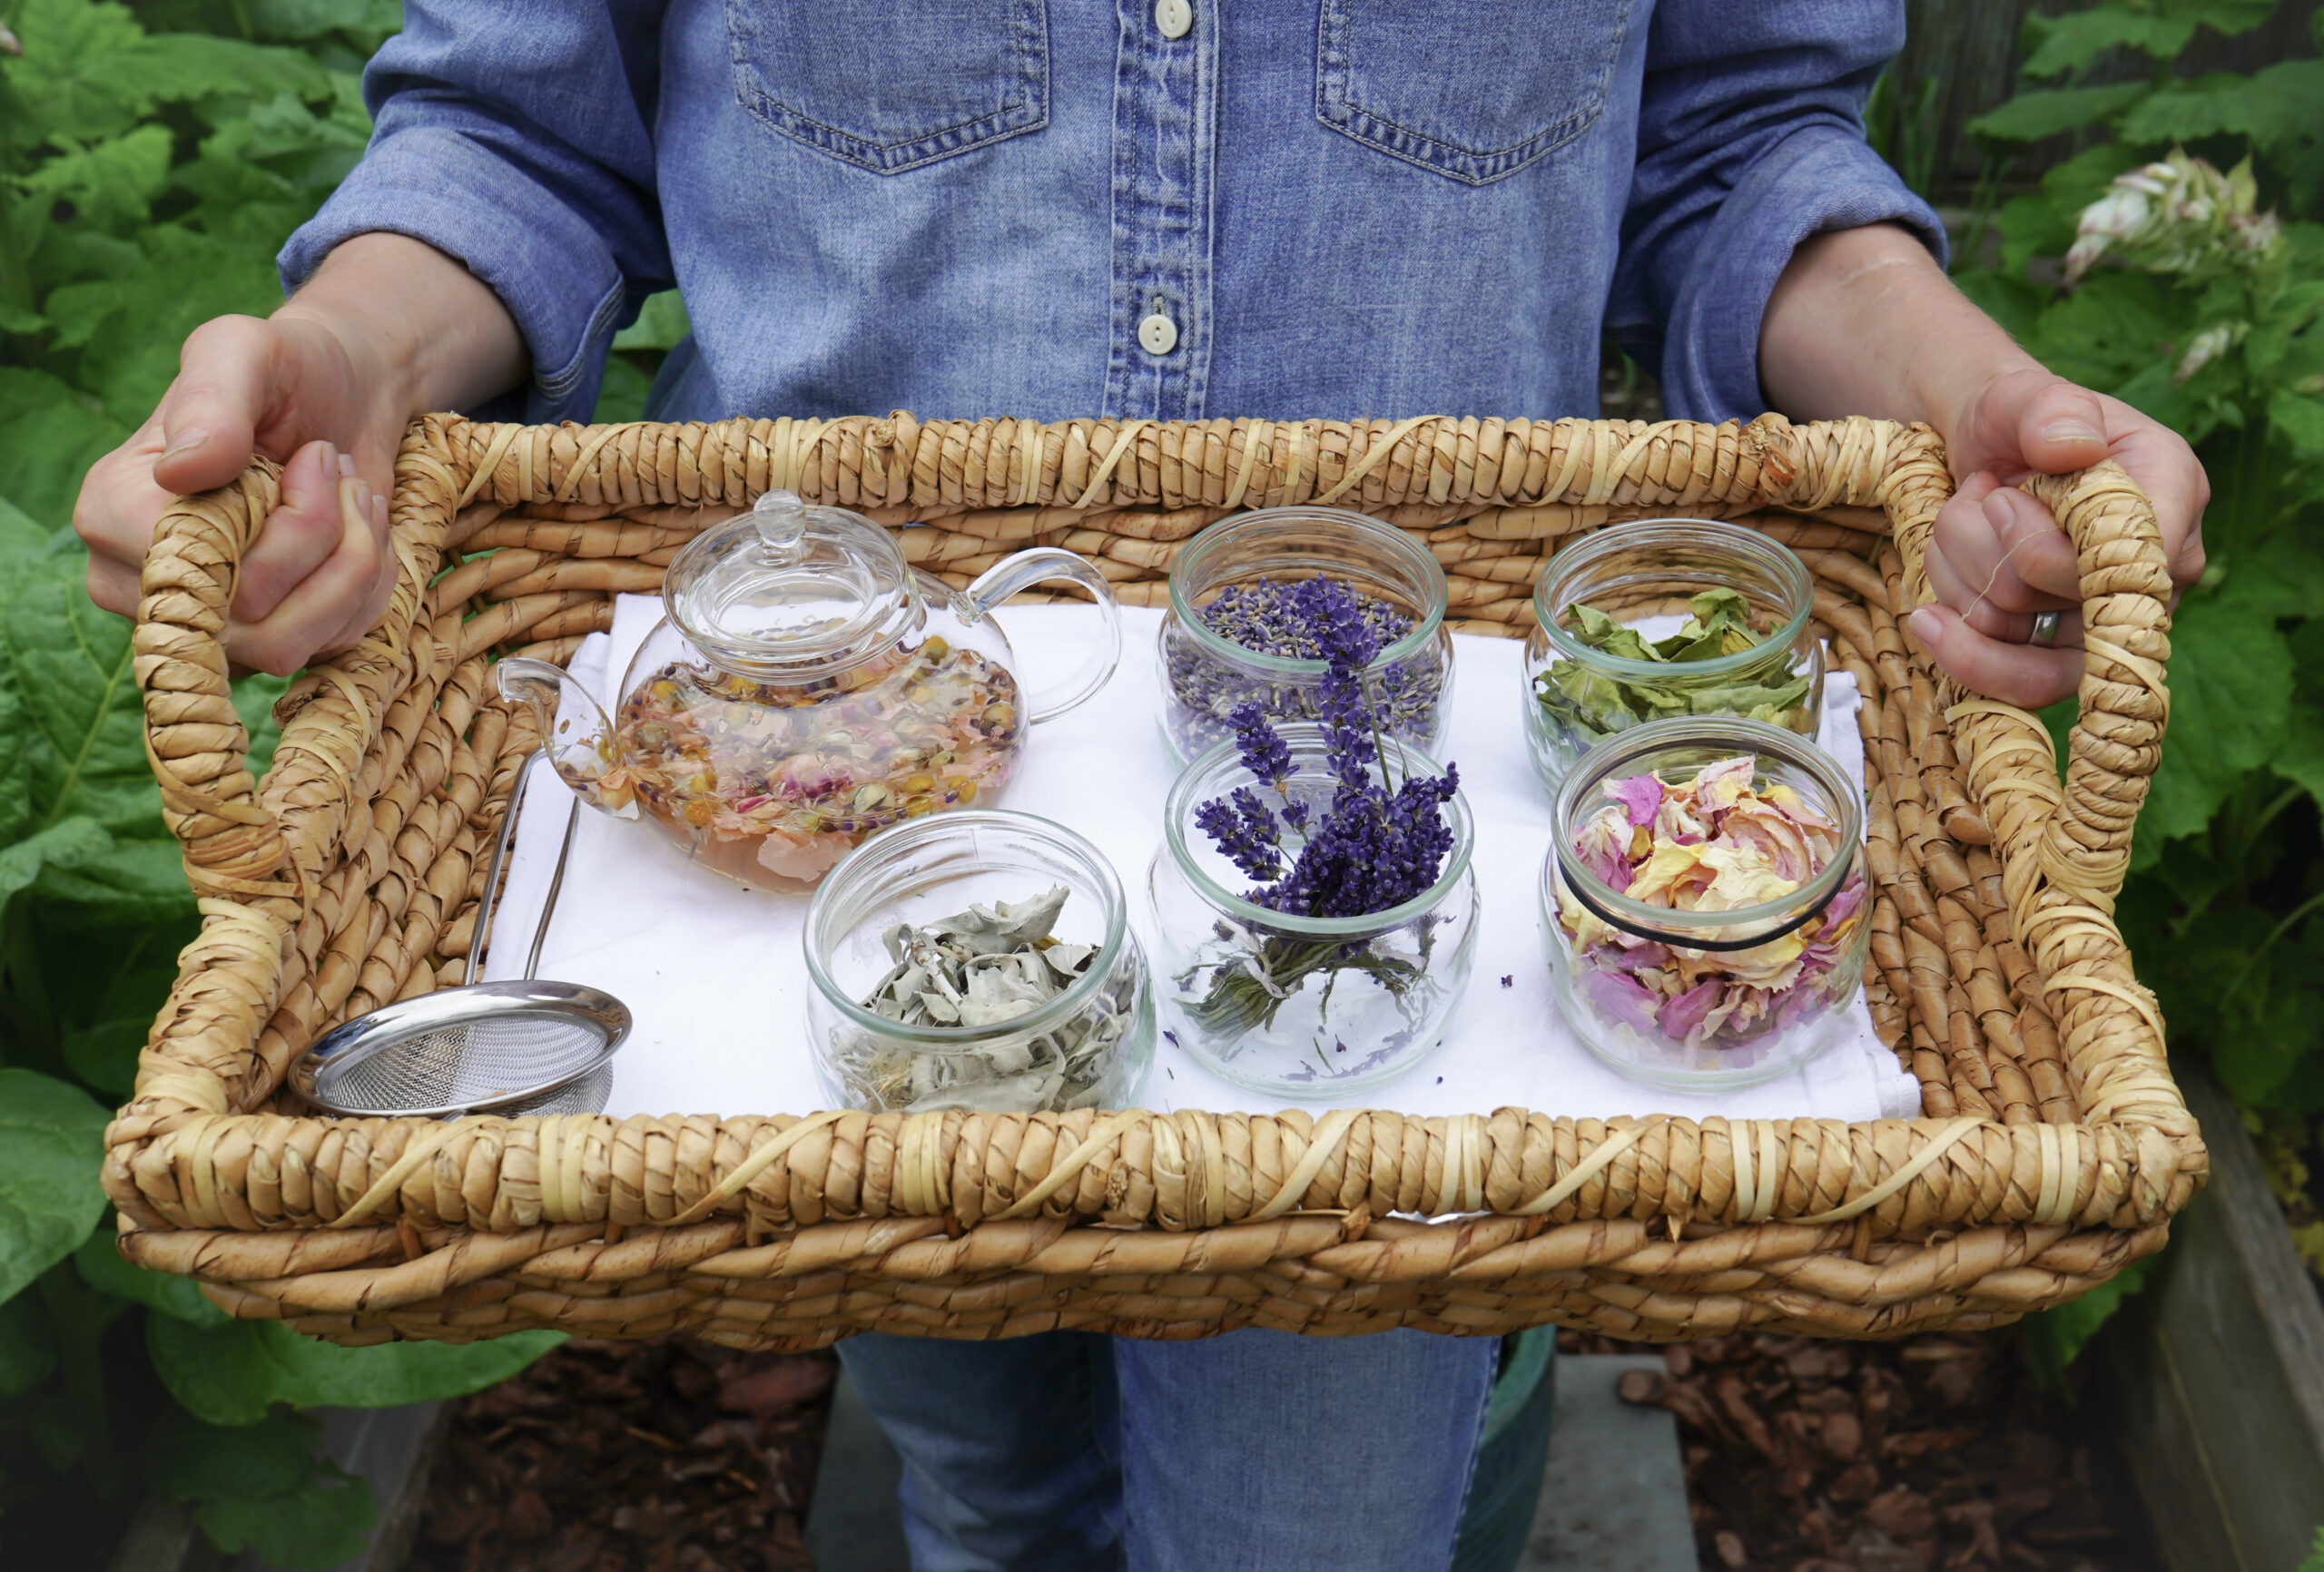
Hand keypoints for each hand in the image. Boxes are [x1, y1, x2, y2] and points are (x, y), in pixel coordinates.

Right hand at [71, 232, 527, 676]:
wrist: (346, 397)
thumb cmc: (285, 370)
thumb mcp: (243, 352)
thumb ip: (211, 400)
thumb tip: (182, 472)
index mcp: (110, 513)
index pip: (197, 568)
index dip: (280, 528)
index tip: (308, 459)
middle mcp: (144, 583)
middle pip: (248, 620)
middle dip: (326, 542)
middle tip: (334, 471)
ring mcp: (208, 623)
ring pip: (290, 645)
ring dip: (353, 564)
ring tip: (352, 496)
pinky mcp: (268, 639)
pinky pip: (331, 645)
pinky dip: (369, 587)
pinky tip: (361, 532)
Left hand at [1910, 368, 2207, 707]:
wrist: (1980, 456)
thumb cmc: (2010, 421)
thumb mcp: (2018, 395)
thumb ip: (2048, 408)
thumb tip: (2071, 446)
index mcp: (2171, 492)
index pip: (2129, 558)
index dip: (2045, 546)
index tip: (1997, 496)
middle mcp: (2153, 567)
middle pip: (2069, 609)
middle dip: (1991, 554)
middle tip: (1980, 498)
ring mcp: (2110, 617)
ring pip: (2027, 647)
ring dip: (1966, 583)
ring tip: (1959, 526)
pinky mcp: (2063, 652)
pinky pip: (2010, 679)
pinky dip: (1959, 641)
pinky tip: (1930, 615)